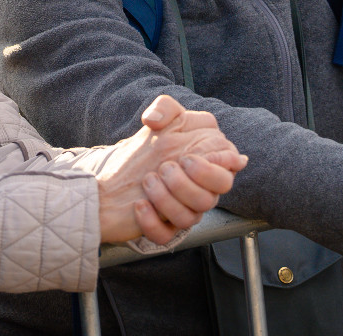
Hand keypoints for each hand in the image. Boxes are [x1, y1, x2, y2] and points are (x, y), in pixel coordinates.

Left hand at [97, 95, 248, 244]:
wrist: (113, 178)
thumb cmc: (146, 148)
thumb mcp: (158, 119)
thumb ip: (165, 107)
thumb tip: (163, 121)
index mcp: (208, 163)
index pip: (229, 168)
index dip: (216, 165)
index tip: (188, 157)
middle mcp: (200, 191)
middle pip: (213, 197)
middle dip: (191, 183)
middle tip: (167, 167)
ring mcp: (183, 211)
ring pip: (190, 218)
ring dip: (167, 198)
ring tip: (148, 180)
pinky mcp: (163, 228)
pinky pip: (165, 235)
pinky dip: (152, 221)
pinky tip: (139, 205)